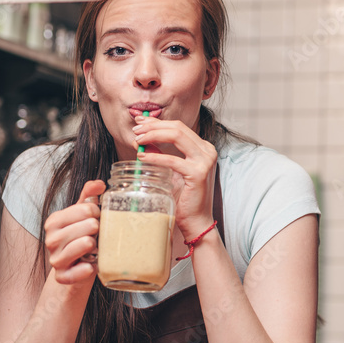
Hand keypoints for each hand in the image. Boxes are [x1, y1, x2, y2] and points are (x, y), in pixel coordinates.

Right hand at [43, 179, 104, 284]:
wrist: (75, 268)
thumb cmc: (80, 238)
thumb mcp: (82, 216)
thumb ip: (88, 196)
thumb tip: (99, 183)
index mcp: (54, 221)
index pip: (86, 209)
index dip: (98, 213)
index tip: (98, 219)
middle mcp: (51, 239)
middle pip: (89, 226)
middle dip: (99, 230)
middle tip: (97, 235)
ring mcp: (55, 259)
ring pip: (85, 244)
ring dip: (96, 247)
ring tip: (95, 248)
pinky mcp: (62, 277)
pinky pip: (78, 271)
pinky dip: (88, 269)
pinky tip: (91, 265)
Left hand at [132, 116, 217, 239]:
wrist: (195, 221)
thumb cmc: (183, 198)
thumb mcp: (170, 170)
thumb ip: (160, 153)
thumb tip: (141, 140)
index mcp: (202, 148)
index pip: (178, 127)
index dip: (157, 122)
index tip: (140, 121)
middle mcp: (207, 151)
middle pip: (178, 127)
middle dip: (154, 126)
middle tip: (136, 130)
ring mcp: (205, 161)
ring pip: (177, 135)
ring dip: (154, 135)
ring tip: (138, 140)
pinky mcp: (198, 173)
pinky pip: (173, 160)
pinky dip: (156, 156)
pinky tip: (142, 157)